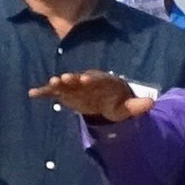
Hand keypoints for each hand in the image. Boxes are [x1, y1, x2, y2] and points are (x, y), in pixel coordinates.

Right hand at [34, 71, 157, 122]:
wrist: (105, 99)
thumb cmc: (117, 102)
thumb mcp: (128, 107)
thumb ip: (138, 106)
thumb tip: (152, 104)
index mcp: (102, 82)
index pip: (96, 79)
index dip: (91, 79)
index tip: (85, 78)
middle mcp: (86, 80)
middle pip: (78, 79)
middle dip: (72, 78)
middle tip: (65, 77)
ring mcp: (74, 86)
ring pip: (65, 83)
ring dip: (58, 83)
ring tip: (50, 83)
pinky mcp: (65, 93)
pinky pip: (53, 92)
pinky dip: (43, 92)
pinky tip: (31, 94)